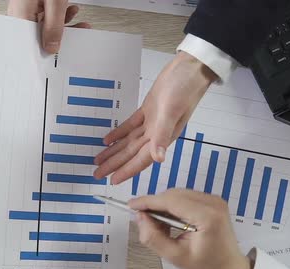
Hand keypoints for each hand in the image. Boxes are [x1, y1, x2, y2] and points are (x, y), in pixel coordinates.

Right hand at [7, 0, 90, 52]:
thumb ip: (54, 27)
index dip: (43, 53)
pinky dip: (61, 15)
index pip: (29, 44)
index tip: (56, 59)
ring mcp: (26, 8)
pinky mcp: (33, 3)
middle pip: (39, 35)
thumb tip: (52, 47)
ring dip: (64, 25)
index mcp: (19, 16)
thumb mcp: (55, 3)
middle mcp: (20, 13)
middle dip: (60, 36)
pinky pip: (46, 15)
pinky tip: (71, 11)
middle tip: (76, 37)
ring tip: (78, 22)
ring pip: (44, 25)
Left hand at [94, 51, 216, 183]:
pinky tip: (109, 139)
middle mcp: (157, 133)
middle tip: (98, 173)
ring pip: (129, 141)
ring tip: (99, 160)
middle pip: (131, 153)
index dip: (126, 170)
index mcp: (163, 136)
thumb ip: (162, 134)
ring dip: (114, 151)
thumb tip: (158, 158)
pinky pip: (131, 126)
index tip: (112, 180)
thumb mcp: (172, 111)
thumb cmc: (185, 88)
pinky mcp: (149, 110)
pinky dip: (120, 133)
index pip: (141, 159)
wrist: (191, 68)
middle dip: (114, 164)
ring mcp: (153, 122)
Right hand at [129, 189, 252, 268]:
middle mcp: (213, 202)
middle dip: (155, 205)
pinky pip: (186, 197)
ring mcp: (215, 200)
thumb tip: (139, 217)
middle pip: (174, 194)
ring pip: (179, 194)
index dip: (148, 201)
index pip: (171, 201)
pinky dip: (174, 206)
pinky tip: (171, 223)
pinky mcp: (213, 201)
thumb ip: (153, 237)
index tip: (131, 205)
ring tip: (159, 227)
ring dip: (164, 206)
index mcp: (207, 216)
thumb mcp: (175, 257)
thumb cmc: (206, 267)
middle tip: (144, 222)